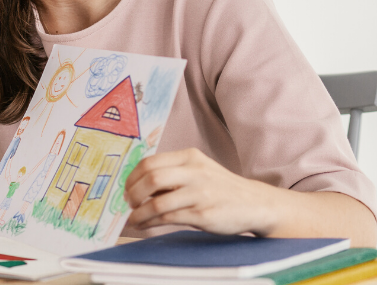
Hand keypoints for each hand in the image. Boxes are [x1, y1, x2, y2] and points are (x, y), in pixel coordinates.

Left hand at [124, 148, 277, 234]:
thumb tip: (135, 186)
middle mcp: (195, 172)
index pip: (150, 162)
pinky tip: (145, 225)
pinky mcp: (203, 214)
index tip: (126, 188)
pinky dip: (151, 222)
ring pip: (157, 202)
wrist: (256, 204)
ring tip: (133, 219)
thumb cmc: (220, 188)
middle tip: (128, 203)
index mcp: (190, 157)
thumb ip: (172, 173)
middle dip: (133, 193)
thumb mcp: (198, 170)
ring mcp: (200, 193)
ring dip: (139, 213)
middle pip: (151, 178)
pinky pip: (168, 218)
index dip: (132, 177)